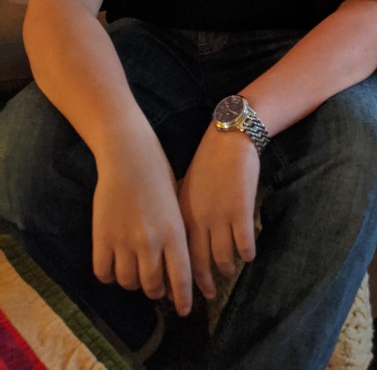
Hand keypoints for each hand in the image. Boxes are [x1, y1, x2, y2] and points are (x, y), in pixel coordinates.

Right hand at [92, 139, 192, 315]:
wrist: (129, 156)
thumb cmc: (159, 177)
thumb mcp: (177, 207)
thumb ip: (176, 238)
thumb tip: (173, 272)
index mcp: (175, 232)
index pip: (180, 278)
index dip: (182, 299)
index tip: (183, 310)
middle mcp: (151, 242)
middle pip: (152, 286)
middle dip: (155, 291)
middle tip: (155, 287)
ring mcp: (124, 241)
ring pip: (128, 282)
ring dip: (132, 282)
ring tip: (135, 271)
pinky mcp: (101, 237)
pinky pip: (103, 273)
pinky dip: (109, 274)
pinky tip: (114, 264)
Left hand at [178, 125, 259, 300]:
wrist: (228, 140)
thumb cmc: (207, 162)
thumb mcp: (185, 188)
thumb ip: (183, 215)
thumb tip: (177, 241)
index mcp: (182, 216)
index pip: (178, 256)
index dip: (181, 277)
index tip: (183, 290)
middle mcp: (198, 221)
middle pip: (199, 263)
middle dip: (204, 284)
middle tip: (208, 295)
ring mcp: (220, 217)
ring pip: (222, 257)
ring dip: (226, 269)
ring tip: (229, 272)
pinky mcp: (241, 211)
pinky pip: (244, 244)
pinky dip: (247, 253)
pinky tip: (249, 255)